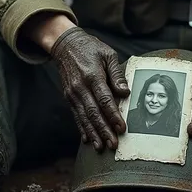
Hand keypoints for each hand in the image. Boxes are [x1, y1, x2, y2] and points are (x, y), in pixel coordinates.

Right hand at [51, 27, 129, 151]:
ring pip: (84, 117)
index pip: (105, 99)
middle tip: (114, 144)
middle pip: (94, 112)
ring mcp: (73, 93)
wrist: (66, 45)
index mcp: (93, 75)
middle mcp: (81, 87)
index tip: (122, 128)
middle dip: (104, 130)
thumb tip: (126, 92)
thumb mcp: (108, 54)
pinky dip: (82, 128)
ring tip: (102, 146)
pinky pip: (76, 115)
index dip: (113, 115)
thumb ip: (117, 74)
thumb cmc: (91, 48)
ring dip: (93, 133)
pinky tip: (88, 139)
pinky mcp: (68, 96)